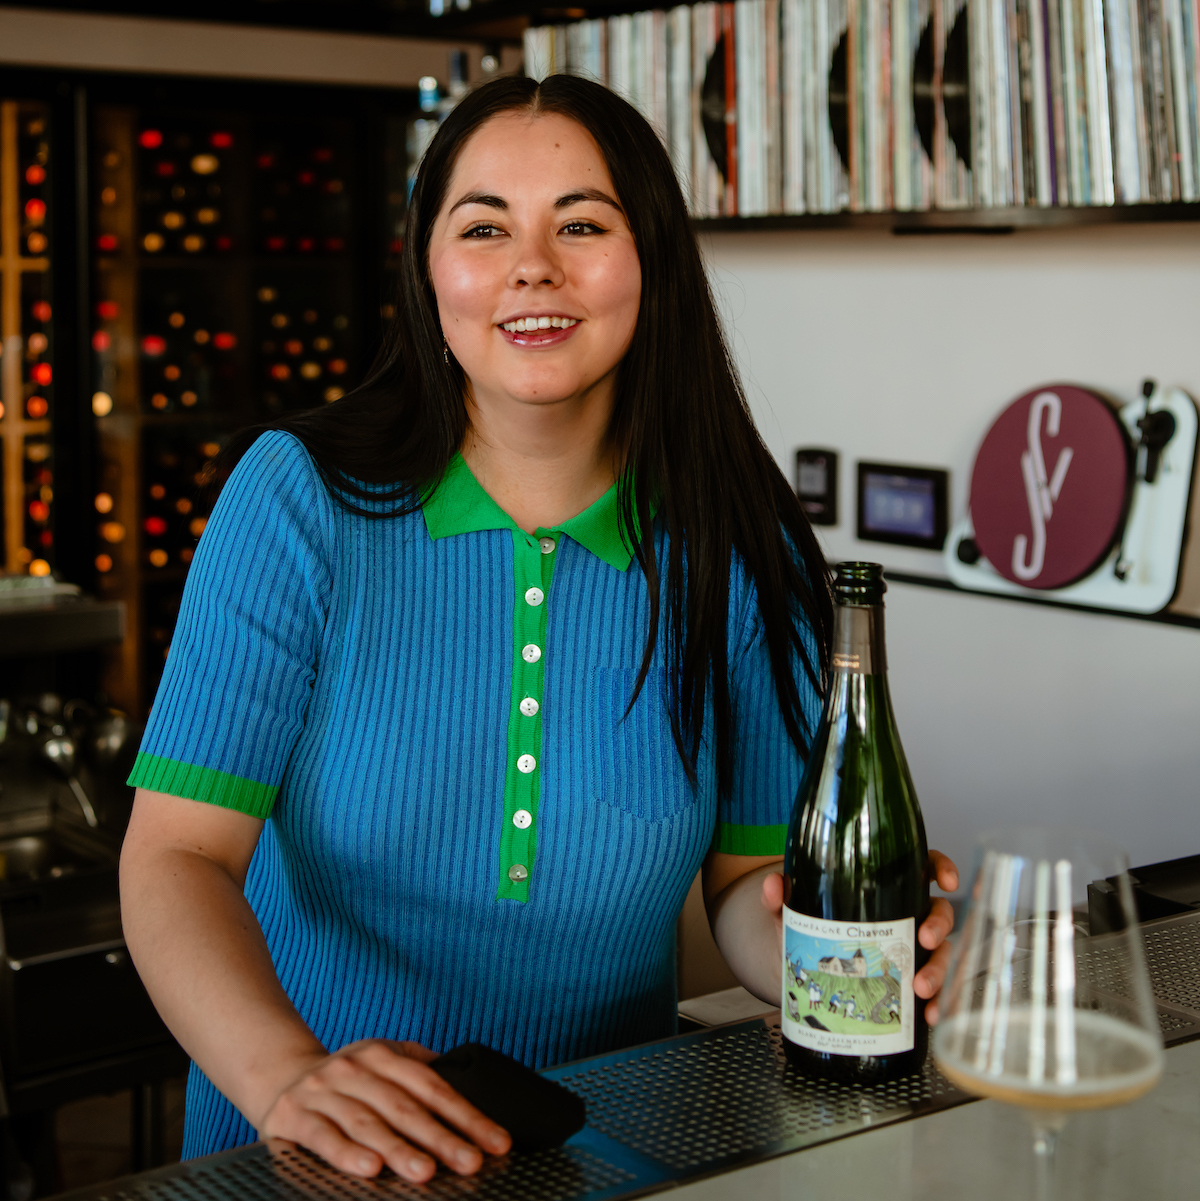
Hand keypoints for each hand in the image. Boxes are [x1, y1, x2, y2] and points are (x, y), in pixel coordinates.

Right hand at [259, 1039, 511, 1180]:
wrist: (279, 1075)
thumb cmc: (345, 1079)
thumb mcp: (382, 1059)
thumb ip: (420, 1067)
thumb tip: (470, 1082)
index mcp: (383, 1055)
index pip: (434, 1087)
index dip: (468, 1115)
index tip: (496, 1142)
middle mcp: (356, 1069)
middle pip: (406, 1107)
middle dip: (442, 1137)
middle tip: (470, 1161)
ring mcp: (324, 1092)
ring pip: (368, 1123)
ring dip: (399, 1149)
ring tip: (426, 1171)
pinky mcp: (294, 1116)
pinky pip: (325, 1138)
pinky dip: (347, 1154)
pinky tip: (371, 1169)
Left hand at [760, 848, 959, 1023]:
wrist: (801, 976)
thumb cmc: (808, 933)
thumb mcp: (792, 915)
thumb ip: (781, 899)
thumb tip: (774, 885)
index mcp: (886, 889)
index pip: (923, 868)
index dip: (942, 868)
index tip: (946, 881)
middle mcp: (906, 916)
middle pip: (939, 912)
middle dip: (939, 926)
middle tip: (924, 939)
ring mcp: (910, 950)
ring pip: (942, 953)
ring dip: (939, 970)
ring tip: (921, 987)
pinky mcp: (909, 981)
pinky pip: (934, 990)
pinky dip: (936, 1003)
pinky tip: (929, 1015)